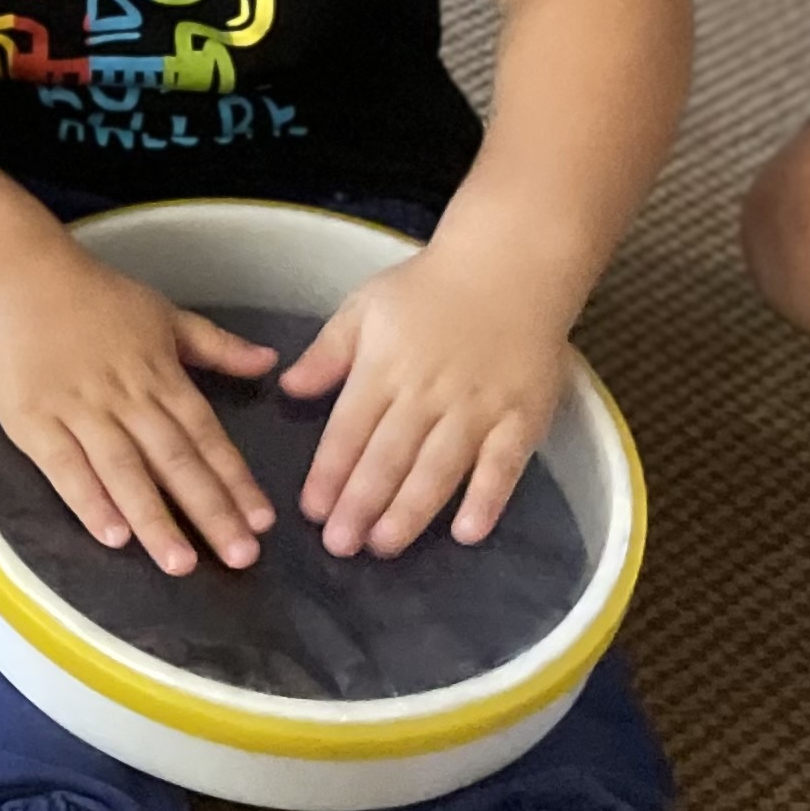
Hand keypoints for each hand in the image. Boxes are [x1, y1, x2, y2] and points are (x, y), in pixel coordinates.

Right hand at [0, 233, 278, 577]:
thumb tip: (270, 363)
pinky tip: (112, 535)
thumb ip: (215, 345)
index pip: (206, 435)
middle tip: (241, 556)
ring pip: (124, 471)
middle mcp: (126, 398)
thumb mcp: (162, 314)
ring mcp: (78, 411)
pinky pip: (65, 468)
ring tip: (181, 564)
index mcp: (159, 375)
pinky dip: (89, 501)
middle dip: (210, 510)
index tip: (263, 520)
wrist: (15, 278)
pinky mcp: (33, 422)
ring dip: (154, 518)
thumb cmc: (91, 298)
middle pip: (173, 460)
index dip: (235, 479)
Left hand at [278, 231, 570, 556]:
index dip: (329, 473)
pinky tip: (467, 533)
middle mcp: (427, 394)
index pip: (349, 430)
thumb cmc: (430, 287)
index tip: (312, 511)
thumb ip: (328, 353)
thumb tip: (288, 389)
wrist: (511, 264)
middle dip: (361, 505)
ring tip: (384, 546)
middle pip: (388, 458)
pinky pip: (503, 466)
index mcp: (384, 368)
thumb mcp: (365, 307)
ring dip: (410, 511)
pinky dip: (486, 500)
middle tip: (340, 545)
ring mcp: (477, 408)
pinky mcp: (521, 417)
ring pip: (438, 469)